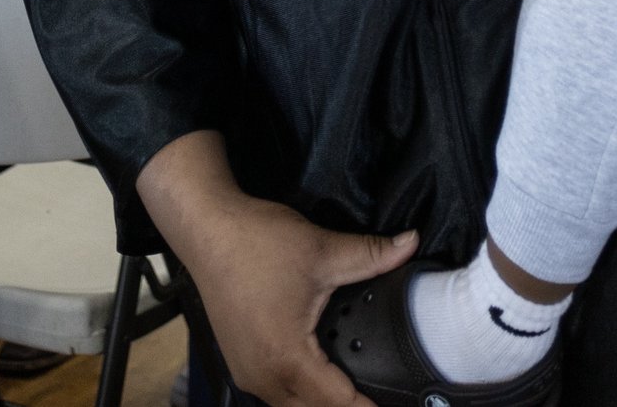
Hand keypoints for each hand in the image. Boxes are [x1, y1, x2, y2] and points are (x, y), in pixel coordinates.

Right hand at [139, 132, 404, 406]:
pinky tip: (322, 375)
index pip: (339, 403)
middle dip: (347, 406)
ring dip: (323, 402)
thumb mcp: (321, 250)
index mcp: (287, 358)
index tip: (403, 402)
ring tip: (356, 387)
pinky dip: (301, 393)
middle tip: (382, 393)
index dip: (371, 406)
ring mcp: (247, 372)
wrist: (205, 228)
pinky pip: (277, 394)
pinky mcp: (239, 361)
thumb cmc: (257, 242)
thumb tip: (411, 243)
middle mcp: (263, 377)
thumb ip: (371, 255)